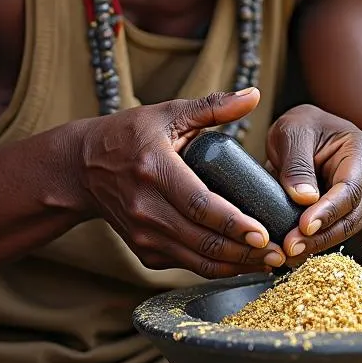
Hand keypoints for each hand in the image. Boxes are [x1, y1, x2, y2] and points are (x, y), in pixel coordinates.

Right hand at [79, 88, 286, 277]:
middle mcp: (146, 207)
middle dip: (244, 251)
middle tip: (279, 252)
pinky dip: (216, 267)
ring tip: (269, 262)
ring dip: (235, 265)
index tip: (263, 232)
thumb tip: (255, 95)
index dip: (233, 223)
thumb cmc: (130, 135)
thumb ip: (213, 106)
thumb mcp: (168, 113)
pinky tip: (243, 261)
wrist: (82, 168)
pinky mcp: (143, 251)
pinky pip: (186, 265)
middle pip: (202, 240)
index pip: (199, 204)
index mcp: (155, 169)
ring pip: (196, 260)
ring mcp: (143, 234)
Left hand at [265, 104, 361, 260]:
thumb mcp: (292, 132)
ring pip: (346, 230)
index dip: (328, 211)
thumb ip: (297, 162)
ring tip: (288, 252)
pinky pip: (339, 233)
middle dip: (319, 235)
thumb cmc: (304, 129)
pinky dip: (316, 243)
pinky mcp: (358, 216)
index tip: (304, 226)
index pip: (350, 189)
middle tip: (290, 247)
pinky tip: (295, 250)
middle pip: (351, 216)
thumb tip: (304, 198)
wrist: (311, 136)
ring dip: (317, 244)